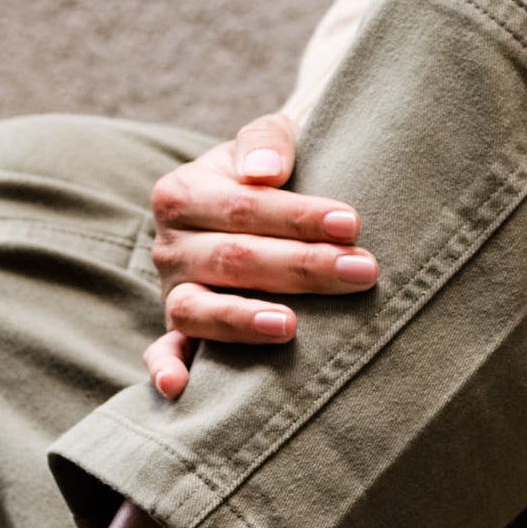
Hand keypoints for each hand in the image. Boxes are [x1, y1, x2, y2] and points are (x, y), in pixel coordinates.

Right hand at [142, 112, 376, 397]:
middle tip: (361, 271)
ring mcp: (173, 292)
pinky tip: (179, 387)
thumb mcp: (270, 140)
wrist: (250, 202)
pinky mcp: (178, 331)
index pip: (243, 208)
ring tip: (291, 326)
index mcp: (184, 193)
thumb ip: (266, 142)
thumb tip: (263, 174)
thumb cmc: (274, 173)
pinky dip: (167, 368)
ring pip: (200, 309)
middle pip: (234, 259)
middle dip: (300, 267)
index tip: (352, 224)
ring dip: (243, 320)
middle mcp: (170, 245)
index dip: (298, 217)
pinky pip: (166, 352)